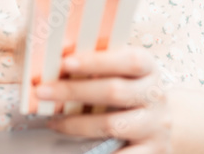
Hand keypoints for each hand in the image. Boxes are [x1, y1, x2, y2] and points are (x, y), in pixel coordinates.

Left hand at [35, 45, 174, 151]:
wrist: (162, 122)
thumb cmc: (131, 91)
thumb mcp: (123, 72)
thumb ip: (97, 64)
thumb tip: (58, 58)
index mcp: (148, 68)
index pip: (128, 60)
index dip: (96, 61)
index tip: (65, 62)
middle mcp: (155, 95)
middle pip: (114, 92)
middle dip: (74, 91)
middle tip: (42, 91)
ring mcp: (156, 125)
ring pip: (113, 124)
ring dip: (77, 124)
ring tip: (54, 122)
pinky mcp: (153, 150)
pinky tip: (78, 152)